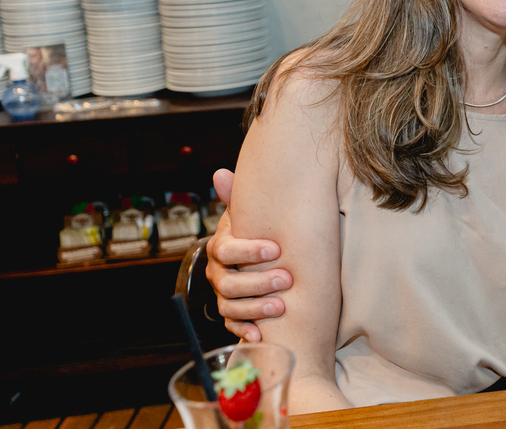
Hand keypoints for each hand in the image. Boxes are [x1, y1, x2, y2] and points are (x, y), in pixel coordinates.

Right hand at [206, 168, 292, 341]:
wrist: (263, 255)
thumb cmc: (260, 231)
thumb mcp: (252, 214)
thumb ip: (238, 197)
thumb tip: (221, 173)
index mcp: (221, 246)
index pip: (225, 250)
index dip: (248, 250)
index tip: (275, 249)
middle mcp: (218, 272)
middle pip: (228, 282)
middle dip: (258, 282)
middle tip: (287, 279)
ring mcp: (225, 294)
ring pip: (230, 305)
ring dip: (255, 307)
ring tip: (282, 306)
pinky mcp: (233, 313)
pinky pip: (232, 325)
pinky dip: (245, 330)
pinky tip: (261, 333)